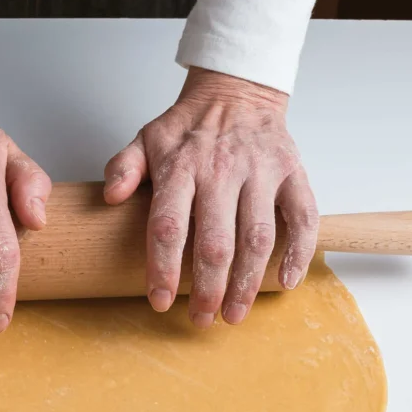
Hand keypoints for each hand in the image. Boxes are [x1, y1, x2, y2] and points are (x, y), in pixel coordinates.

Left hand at [103, 67, 317, 327]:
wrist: (236, 92)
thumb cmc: (188, 127)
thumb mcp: (145, 138)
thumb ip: (124, 168)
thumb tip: (109, 196)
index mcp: (181, 167)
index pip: (169, 226)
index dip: (163, 269)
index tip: (160, 301)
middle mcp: (222, 171)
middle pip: (215, 242)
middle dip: (207, 289)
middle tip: (201, 320)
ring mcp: (260, 173)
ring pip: (257, 237)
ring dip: (247, 282)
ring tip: (234, 314)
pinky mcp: (292, 173)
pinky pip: (302, 217)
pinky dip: (298, 253)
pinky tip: (285, 283)